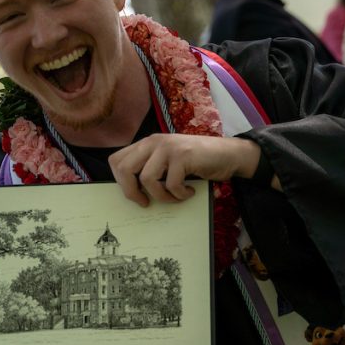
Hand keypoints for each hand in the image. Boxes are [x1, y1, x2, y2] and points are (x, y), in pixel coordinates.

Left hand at [108, 134, 260, 206]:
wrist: (228, 154)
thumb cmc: (197, 162)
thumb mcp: (168, 161)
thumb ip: (150, 167)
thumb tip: (130, 192)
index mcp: (147, 144)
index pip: (116, 160)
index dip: (120, 181)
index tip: (135, 194)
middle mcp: (154, 142)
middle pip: (124, 169)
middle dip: (132, 192)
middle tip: (145, 203)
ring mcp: (168, 147)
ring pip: (147, 179)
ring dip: (161, 196)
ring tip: (175, 197)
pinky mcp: (183, 156)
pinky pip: (171, 184)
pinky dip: (179, 195)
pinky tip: (189, 192)